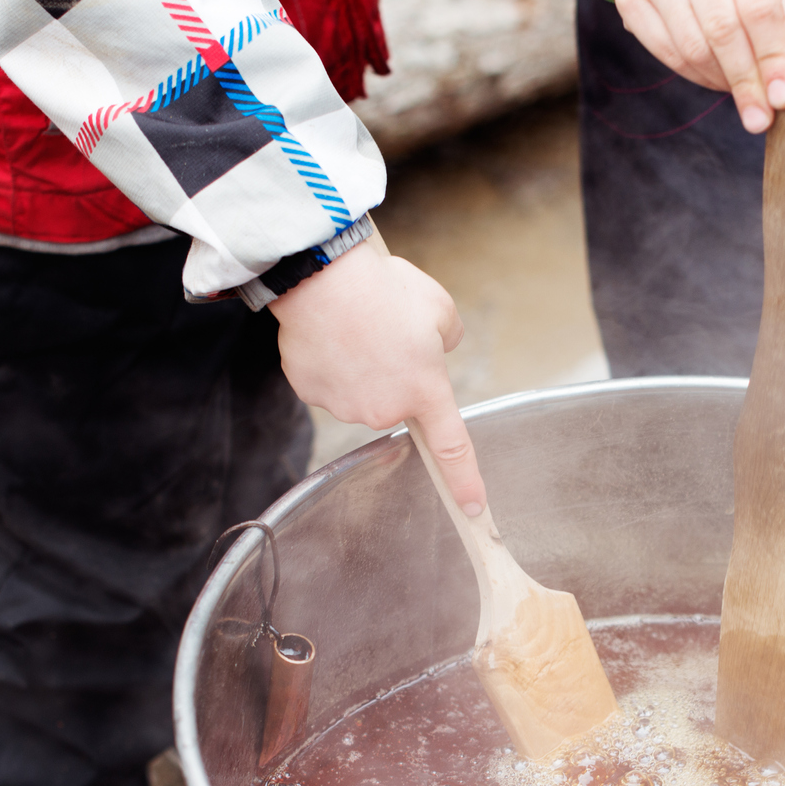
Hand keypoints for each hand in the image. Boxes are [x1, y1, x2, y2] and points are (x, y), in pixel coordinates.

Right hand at [270, 238, 485, 513]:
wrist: (322, 276)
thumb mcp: (439, 307)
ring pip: (359, 393)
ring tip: (355, 327)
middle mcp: (385, 409)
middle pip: (395, 401)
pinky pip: (326, 383)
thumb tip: (438, 346)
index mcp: (425, 392)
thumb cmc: (383, 289)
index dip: (465, 481)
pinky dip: (329, 363)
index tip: (473, 509)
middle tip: (387, 334)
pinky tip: (329, 334)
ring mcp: (344, 406)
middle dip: (396, 374)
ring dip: (361, 368)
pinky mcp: (311, 393)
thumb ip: (448, 336)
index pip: (453, 448)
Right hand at [614, 0, 784, 133]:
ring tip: (742, 92)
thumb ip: (782, 36)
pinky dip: (695, 75)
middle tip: (760, 118)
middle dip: (744, 81)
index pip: (757, 6)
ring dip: (721, 81)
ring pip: (691, 45)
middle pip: (722, 29)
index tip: (782, 99)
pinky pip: (665, 51)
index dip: (771, 57)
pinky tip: (716, 79)